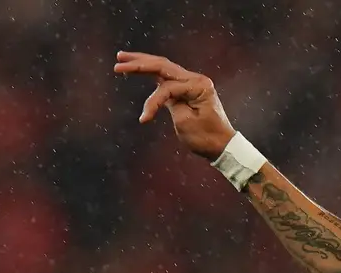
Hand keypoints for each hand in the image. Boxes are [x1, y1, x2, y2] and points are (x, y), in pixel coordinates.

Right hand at [113, 51, 237, 158]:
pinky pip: (165, 77)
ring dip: (142, 62)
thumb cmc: (206, 138)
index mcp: (198, 85)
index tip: (143, 119)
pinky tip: (138, 67)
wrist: (222, 146)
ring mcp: (191, 82)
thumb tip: (159, 95)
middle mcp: (195, 79)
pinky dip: (151, 72)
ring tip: (122, 57)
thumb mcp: (185, 123)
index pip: (168, 87)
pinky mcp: (185, 89)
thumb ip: (171, 104)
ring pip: (163, 67)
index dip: (152, 101)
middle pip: (163, 65)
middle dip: (139, 63)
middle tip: (119, 59)